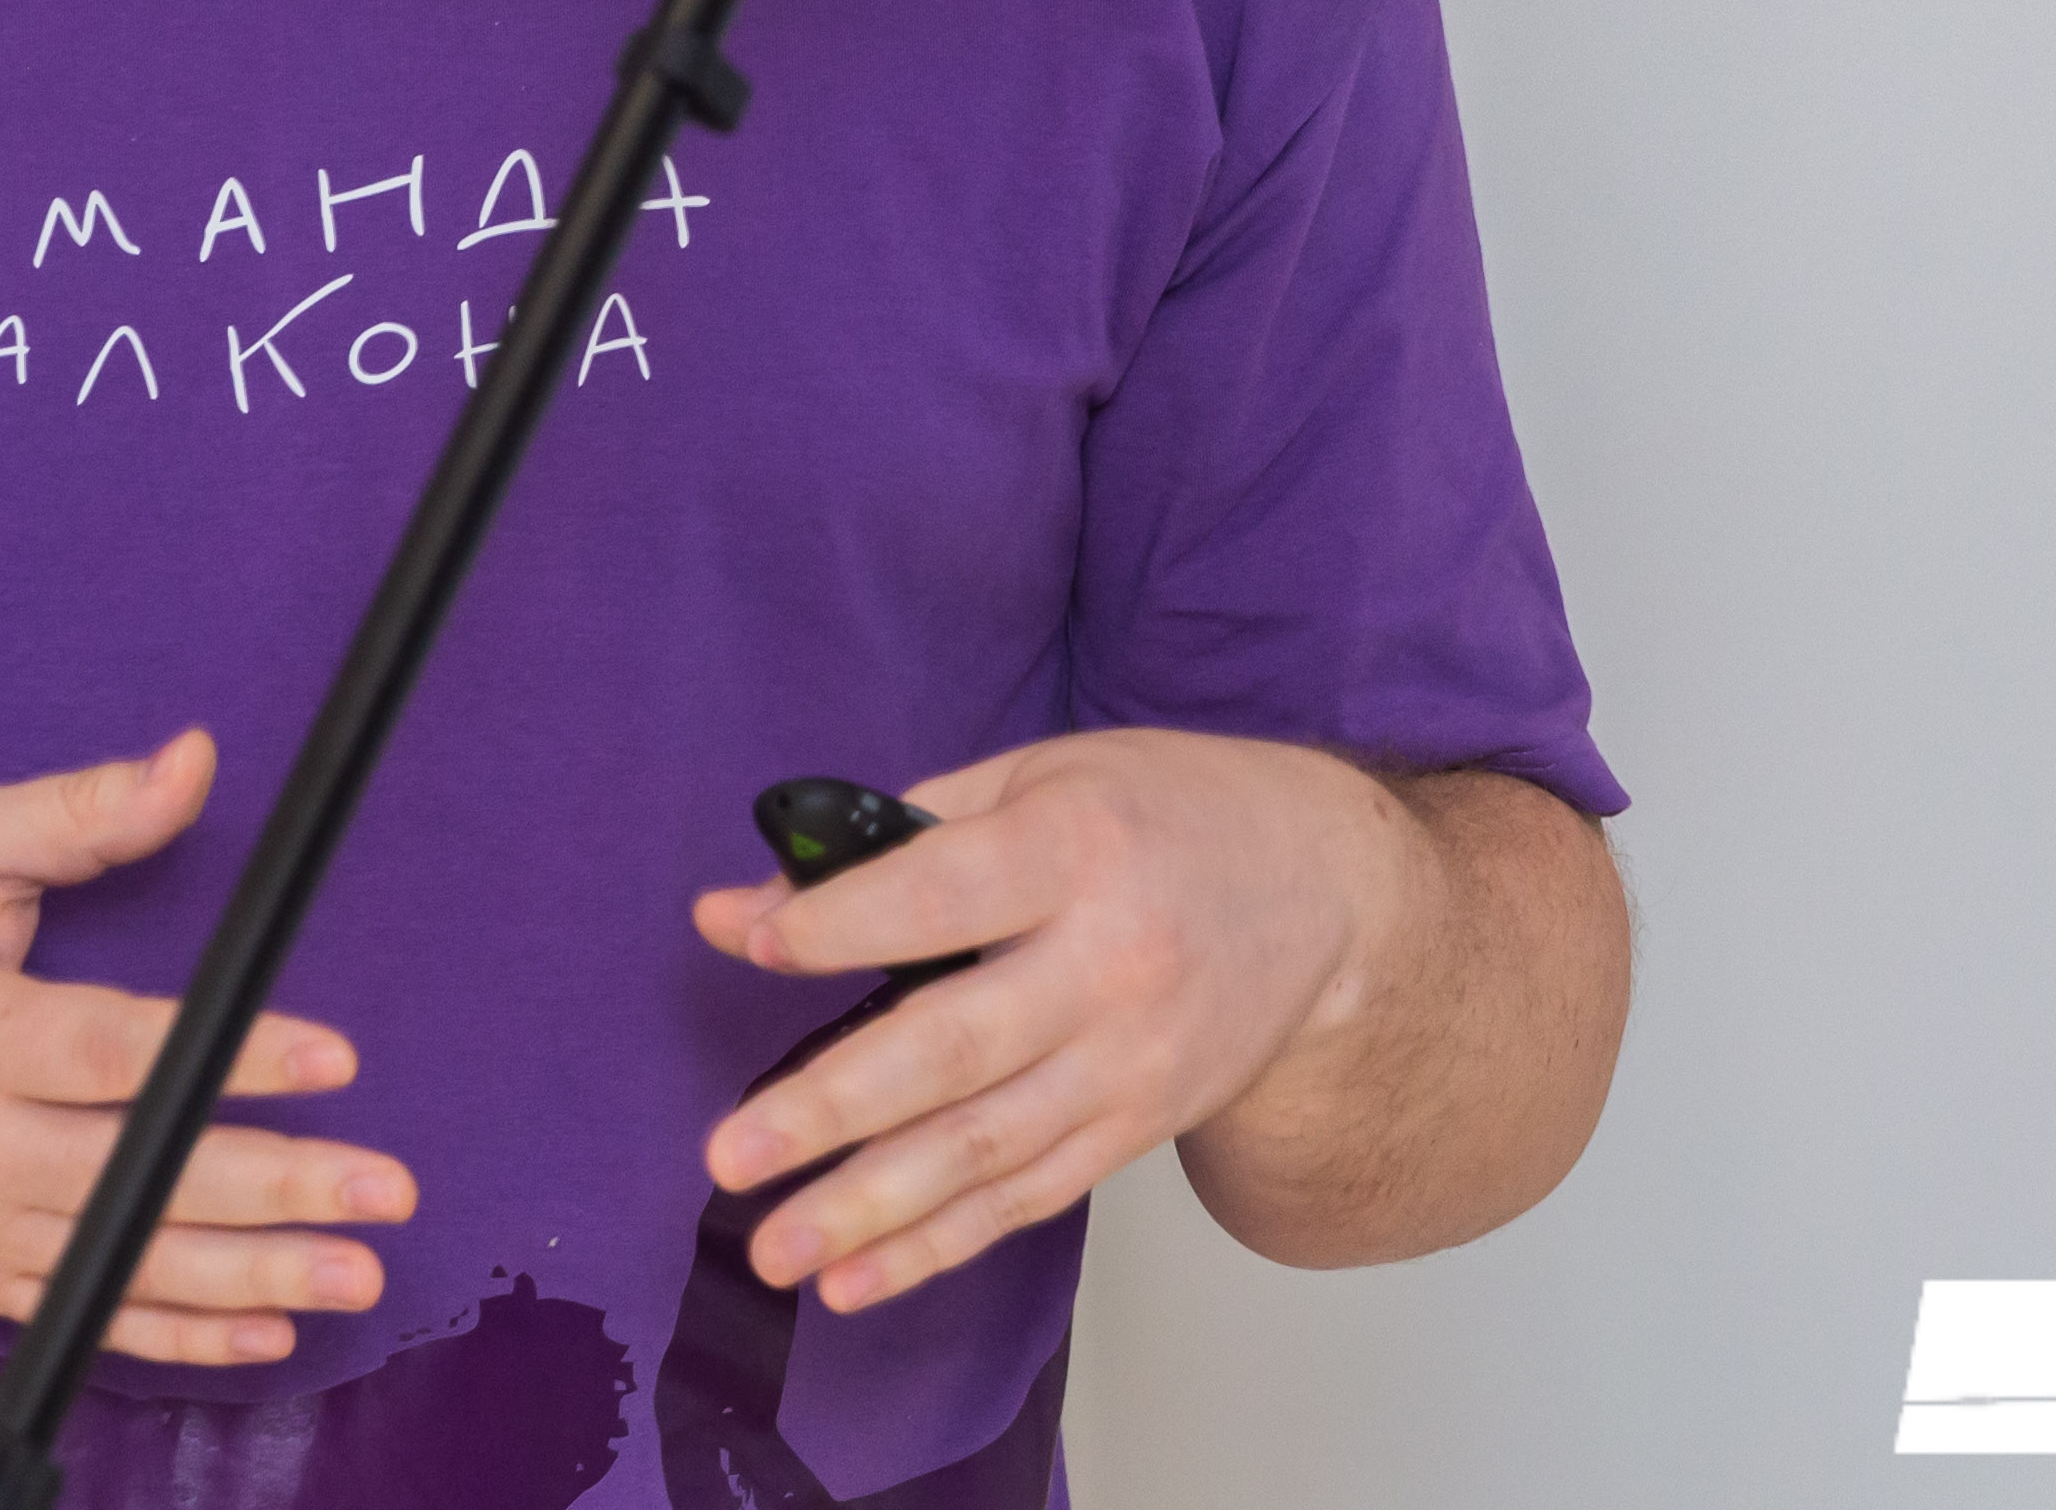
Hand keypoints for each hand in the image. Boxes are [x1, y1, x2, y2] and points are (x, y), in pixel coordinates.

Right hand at [0, 732, 417, 1366]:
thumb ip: (78, 811)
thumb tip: (194, 762)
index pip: (112, 1052)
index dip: (229, 1058)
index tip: (333, 1057)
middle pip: (140, 1176)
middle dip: (278, 1185)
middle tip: (387, 1186)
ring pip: (130, 1264)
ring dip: (256, 1275)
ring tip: (359, 1268)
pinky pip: (91, 1316)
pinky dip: (181, 1333)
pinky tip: (268, 1325)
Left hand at [684, 729, 1406, 1312]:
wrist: (1325, 894)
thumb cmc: (1162, 814)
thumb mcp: (1039, 776)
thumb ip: (898, 838)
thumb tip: (751, 908)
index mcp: (1075, 850)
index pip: (940, 901)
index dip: (840, 926)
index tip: (748, 943)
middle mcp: (1108, 967)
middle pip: (954, 1049)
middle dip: (831, 1110)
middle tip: (730, 1156)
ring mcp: (1128, 1064)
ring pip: (985, 1150)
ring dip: (870, 1209)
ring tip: (775, 1248)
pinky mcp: (1136, 1129)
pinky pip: (1027, 1200)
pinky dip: (939, 1247)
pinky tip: (854, 1280)